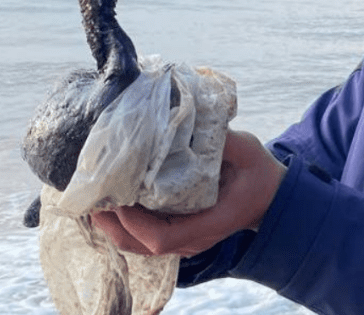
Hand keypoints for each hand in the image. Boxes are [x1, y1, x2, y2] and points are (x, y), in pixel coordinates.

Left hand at [91, 129, 286, 256]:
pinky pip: (143, 234)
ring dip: (113, 223)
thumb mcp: (248, 151)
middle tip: (93, 195)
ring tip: (96, 197)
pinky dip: (124, 220)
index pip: (162, 237)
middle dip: (111, 223)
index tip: (118, 197)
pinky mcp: (179, 231)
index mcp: (210, 223)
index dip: (133, 222)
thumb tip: (194, 118)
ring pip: (137, 243)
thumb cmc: (258, 174)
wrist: (269, 195)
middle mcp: (193, 238)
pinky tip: (113, 198)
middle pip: (140, 245)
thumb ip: (224, 140)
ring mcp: (185, 239)